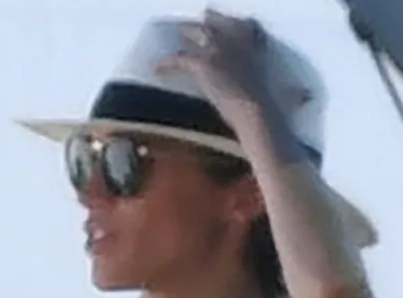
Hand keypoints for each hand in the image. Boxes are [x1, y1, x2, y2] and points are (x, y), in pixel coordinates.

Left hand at [157, 9, 287, 130]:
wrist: (256, 112)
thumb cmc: (272, 109)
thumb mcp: (286, 93)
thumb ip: (292, 93)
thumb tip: (307, 99)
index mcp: (258, 47)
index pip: (248, 27)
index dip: (238, 25)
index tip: (235, 23)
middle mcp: (239, 43)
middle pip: (220, 24)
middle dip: (210, 21)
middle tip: (202, 18)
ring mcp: (221, 50)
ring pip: (198, 34)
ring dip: (186, 34)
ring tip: (174, 34)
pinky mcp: (204, 63)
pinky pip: (180, 58)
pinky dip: (167, 63)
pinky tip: (157, 68)